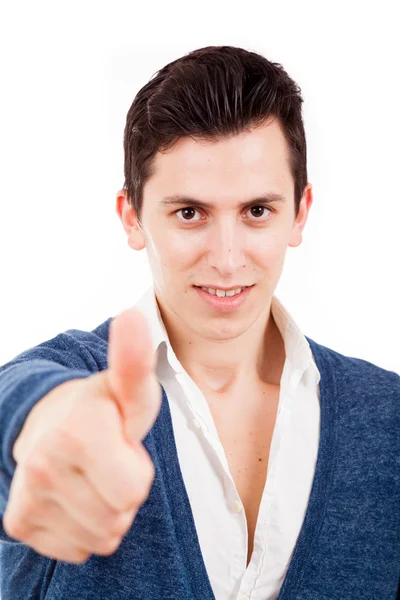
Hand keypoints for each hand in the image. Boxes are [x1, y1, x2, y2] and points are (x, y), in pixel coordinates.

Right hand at [4, 308, 160, 563]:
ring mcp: (28, 496)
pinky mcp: (21, 522)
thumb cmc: (104, 408)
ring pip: (102, 536)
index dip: (137, 468)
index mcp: (75, 430)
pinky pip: (79, 548)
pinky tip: (76, 493)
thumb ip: (133, 362)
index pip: (133, 491)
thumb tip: (130, 316)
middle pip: (119, 517)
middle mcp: (43, 465)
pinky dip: (84, 526)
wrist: (53, 422)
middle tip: (108, 460)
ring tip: (94, 474)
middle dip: (124, 492)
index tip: (121, 442)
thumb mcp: (129, 388)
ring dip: (107, 510)